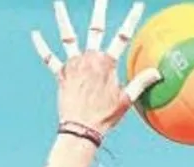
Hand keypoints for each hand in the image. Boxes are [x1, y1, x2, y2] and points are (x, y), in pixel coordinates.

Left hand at [31, 0, 159, 134]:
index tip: (138, 5)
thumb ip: (142, 82)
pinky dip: (41, 46)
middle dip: (99, 10)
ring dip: (62, 18)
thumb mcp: (127, 99)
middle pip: (95, 29)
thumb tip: (158, 72)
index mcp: (107, 63)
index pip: (123, 36)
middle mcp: (89, 59)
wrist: (82, 128)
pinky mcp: (61, 74)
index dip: (131, 19)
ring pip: (67, 36)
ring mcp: (73, 65)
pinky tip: (35, 34)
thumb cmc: (106, 116)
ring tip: (58, 2)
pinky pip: (49, 58)